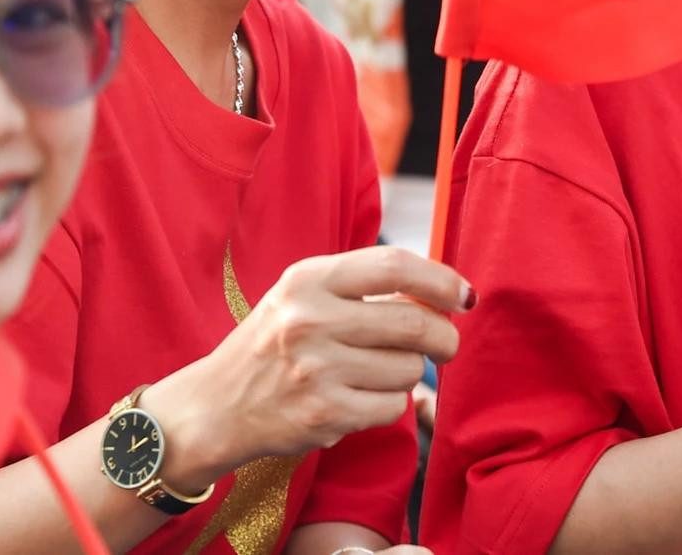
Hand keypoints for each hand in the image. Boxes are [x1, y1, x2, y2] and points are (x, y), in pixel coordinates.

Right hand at [141, 247, 470, 490]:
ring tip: (373, 372)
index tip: (464, 295)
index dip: (440, 279)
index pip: (393, 266)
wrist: (217, 405)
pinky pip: (391, 407)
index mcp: (308, 279)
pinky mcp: (323, 415)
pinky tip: (358, 399)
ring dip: (407, 374)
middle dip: (443, 336)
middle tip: (446, 344)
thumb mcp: (303, 295)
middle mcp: (310, 320)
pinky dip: (387, 405)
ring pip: (407, 369)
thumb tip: (441, 292)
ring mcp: (316, 370)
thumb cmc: (273, 344)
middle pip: (412, 322)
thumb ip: (362, 285)